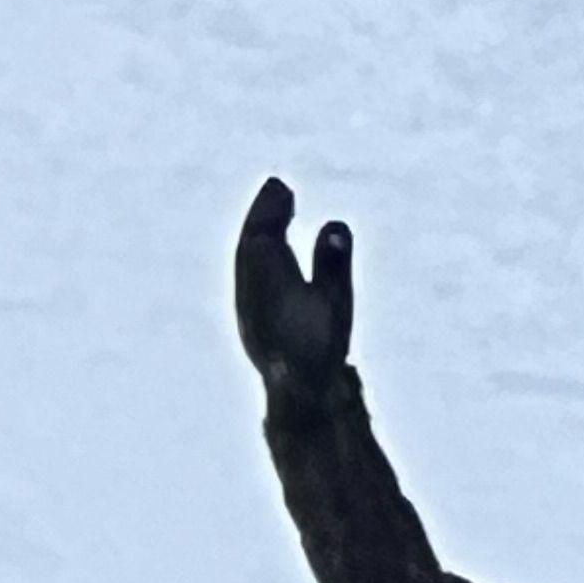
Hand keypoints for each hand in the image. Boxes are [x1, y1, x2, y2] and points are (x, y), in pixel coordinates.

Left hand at [233, 177, 353, 387]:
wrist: (299, 396)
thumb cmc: (319, 347)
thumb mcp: (335, 302)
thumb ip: (332, 262)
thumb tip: (335, 224)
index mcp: (265, 281)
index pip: (261, 236)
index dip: (269, 210)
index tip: (279, 185)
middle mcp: (249, 292)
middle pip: (250, 246)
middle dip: (262, 216)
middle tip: (276, 189)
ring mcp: (248, 309)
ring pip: (248, 263)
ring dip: (260, 234)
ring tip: (275, 213)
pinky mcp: (254, 323)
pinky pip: (252, 279)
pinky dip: (262, 258)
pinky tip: (275, 257)